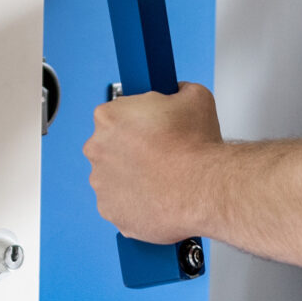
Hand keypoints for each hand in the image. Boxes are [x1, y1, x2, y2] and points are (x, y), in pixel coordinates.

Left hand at [86, 82, 222, 243]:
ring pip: (114, 177)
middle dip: (133, 150)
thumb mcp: (195, 96)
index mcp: (109, 117)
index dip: (139, 121)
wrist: (204, 190)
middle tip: (161, 154)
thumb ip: (177, 89)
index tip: (153, 129)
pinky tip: (157, 198)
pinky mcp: (110, 210)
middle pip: (112, 146)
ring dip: (133, 177)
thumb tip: (178, 91)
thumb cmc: (196, 148)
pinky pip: (119, 204)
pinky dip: (135, 202)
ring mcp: (101, 183)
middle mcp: (97, 149)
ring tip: (162, 179)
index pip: (117, 114)